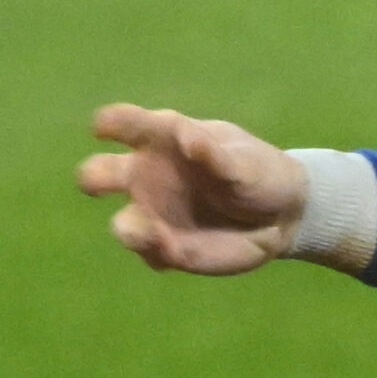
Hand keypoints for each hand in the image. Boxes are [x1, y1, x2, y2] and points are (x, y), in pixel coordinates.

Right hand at [76, 104, 307, 273]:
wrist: (282, 215)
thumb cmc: (257, 172)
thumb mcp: (245, 159)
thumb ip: (216, 152)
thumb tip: (187, 136)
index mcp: (162, 140)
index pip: (126, 124)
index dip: (110, 123)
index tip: (103, 127)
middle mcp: (146, 175)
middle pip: (99, 173)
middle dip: (94, 177)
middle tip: (102, 185)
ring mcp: (152, 214)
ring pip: (123, 224)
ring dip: (132, 230)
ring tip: (154, 235)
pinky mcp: (166, 248)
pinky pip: (151, 254)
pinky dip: (160, 255)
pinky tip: (181, 252)